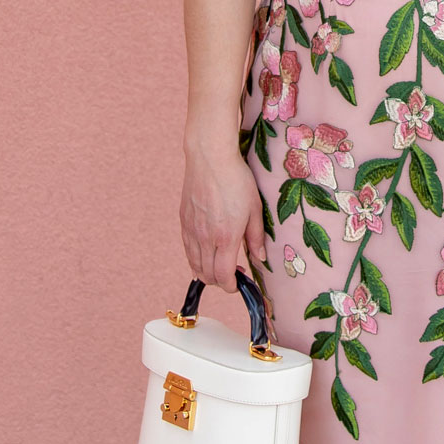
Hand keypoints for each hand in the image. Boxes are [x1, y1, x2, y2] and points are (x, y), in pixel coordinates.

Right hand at [179, 141, 266, 289]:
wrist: (210, 158)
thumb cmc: (236, 180)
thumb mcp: (255, 208)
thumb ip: (256, 237)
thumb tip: (259, 258)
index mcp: (226, 237)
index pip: (224, 276)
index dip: (231, 286)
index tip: (239, 283)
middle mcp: (206, 238)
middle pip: (208, 275)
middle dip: (221, 281)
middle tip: (233, 273)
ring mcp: (192, 231)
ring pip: (195, 265)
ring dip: (207, 272)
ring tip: (220, 265)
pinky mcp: (184, 222)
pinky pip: (187, 250)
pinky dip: (195, 260)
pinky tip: (204, 256)